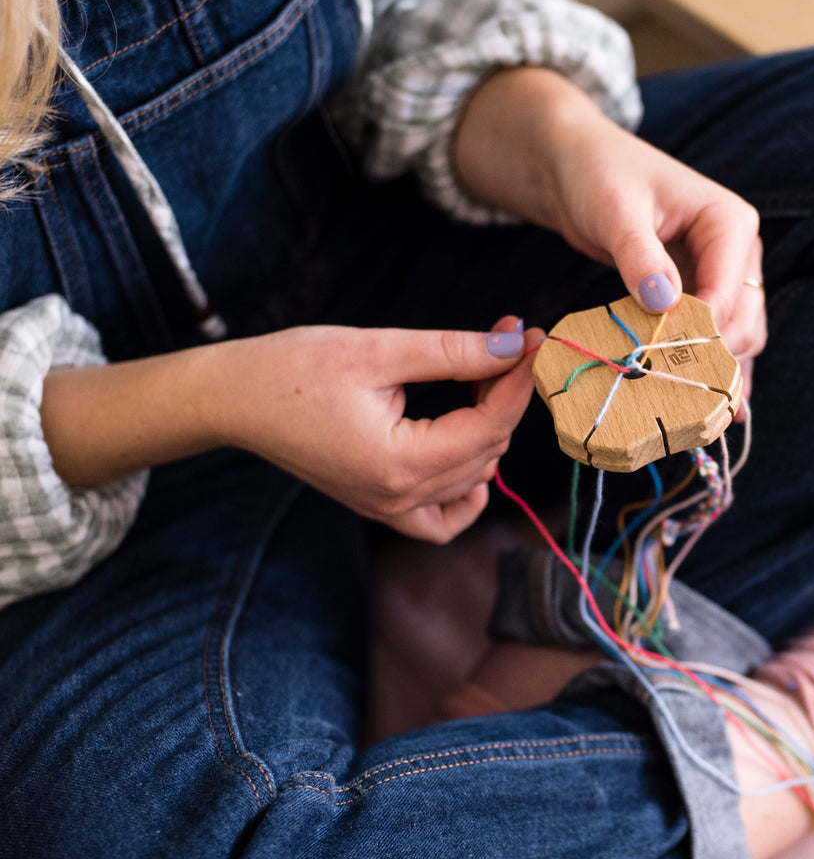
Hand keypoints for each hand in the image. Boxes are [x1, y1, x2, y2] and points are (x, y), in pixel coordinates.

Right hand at [216, 317, 541, 541]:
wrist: (236, 399)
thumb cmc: (295, 368)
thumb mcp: (380, 351)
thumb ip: (454, 352)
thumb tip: (515, 345)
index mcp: (399, 462)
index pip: (488, 425)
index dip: (517, 379)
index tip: (533, 338)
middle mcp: (398, 498)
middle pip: (487, 449)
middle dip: (505, 395)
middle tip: (505, 343)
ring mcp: (388, 508)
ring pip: (472, 478)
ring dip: (489, 429)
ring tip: (479, 379)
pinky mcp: (379, 505)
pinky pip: (440, 520)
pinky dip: (465, 492)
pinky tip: (471, 459)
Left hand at [455, 67, 766, 396]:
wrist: (576, 169)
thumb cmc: (597, 176)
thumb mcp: (615, 211)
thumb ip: (640, 256)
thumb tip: (665, 303)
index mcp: (729, 222)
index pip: (731, 291)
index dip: (705, 333)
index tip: (669, 365)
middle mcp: (736, 251)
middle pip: (744, 322)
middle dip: (714, 360)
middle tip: (678, 401)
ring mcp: (720, 276)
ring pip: (734, 338)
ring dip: (713, 372)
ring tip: (692, 417)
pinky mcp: (698, 295)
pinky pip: (711, 338)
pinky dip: (704, 368)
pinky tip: (702, 409)